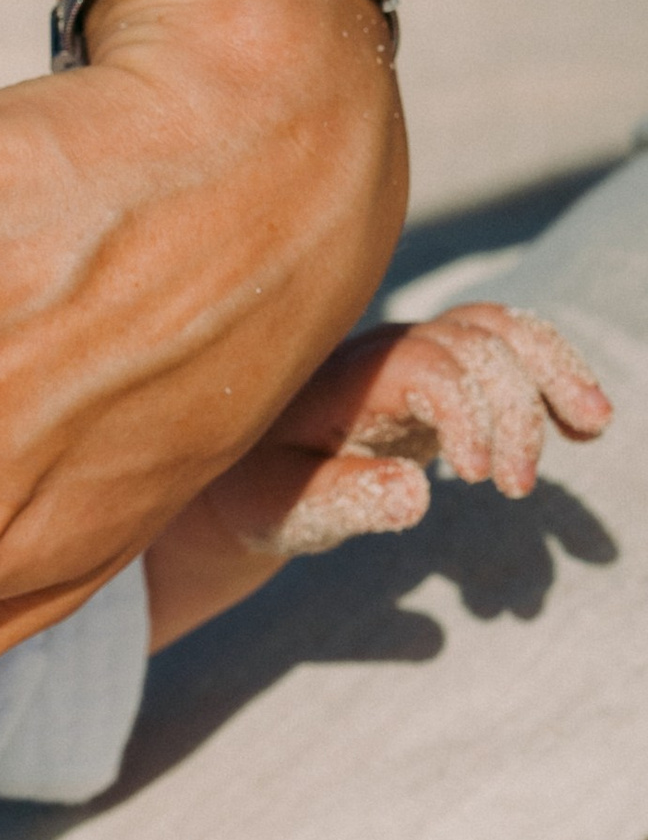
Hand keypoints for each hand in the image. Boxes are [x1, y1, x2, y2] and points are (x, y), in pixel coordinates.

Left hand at [185, 302, 612, 568]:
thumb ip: (343, 500)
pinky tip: (583, 425)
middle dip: (513, 410)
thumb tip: (418, 497)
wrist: (244, 469)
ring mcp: (417, 355)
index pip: (426, 365)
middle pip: (474, 341)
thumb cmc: (257, 491)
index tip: (475, 481)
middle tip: (516, 490)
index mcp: (344, 377)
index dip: (467, 413)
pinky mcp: (443, 375)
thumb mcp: (281, 509)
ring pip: (501, 330)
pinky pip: (507, 351)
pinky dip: (551, 375)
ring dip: (554, 372)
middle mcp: (386, 351)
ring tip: (593, 426)